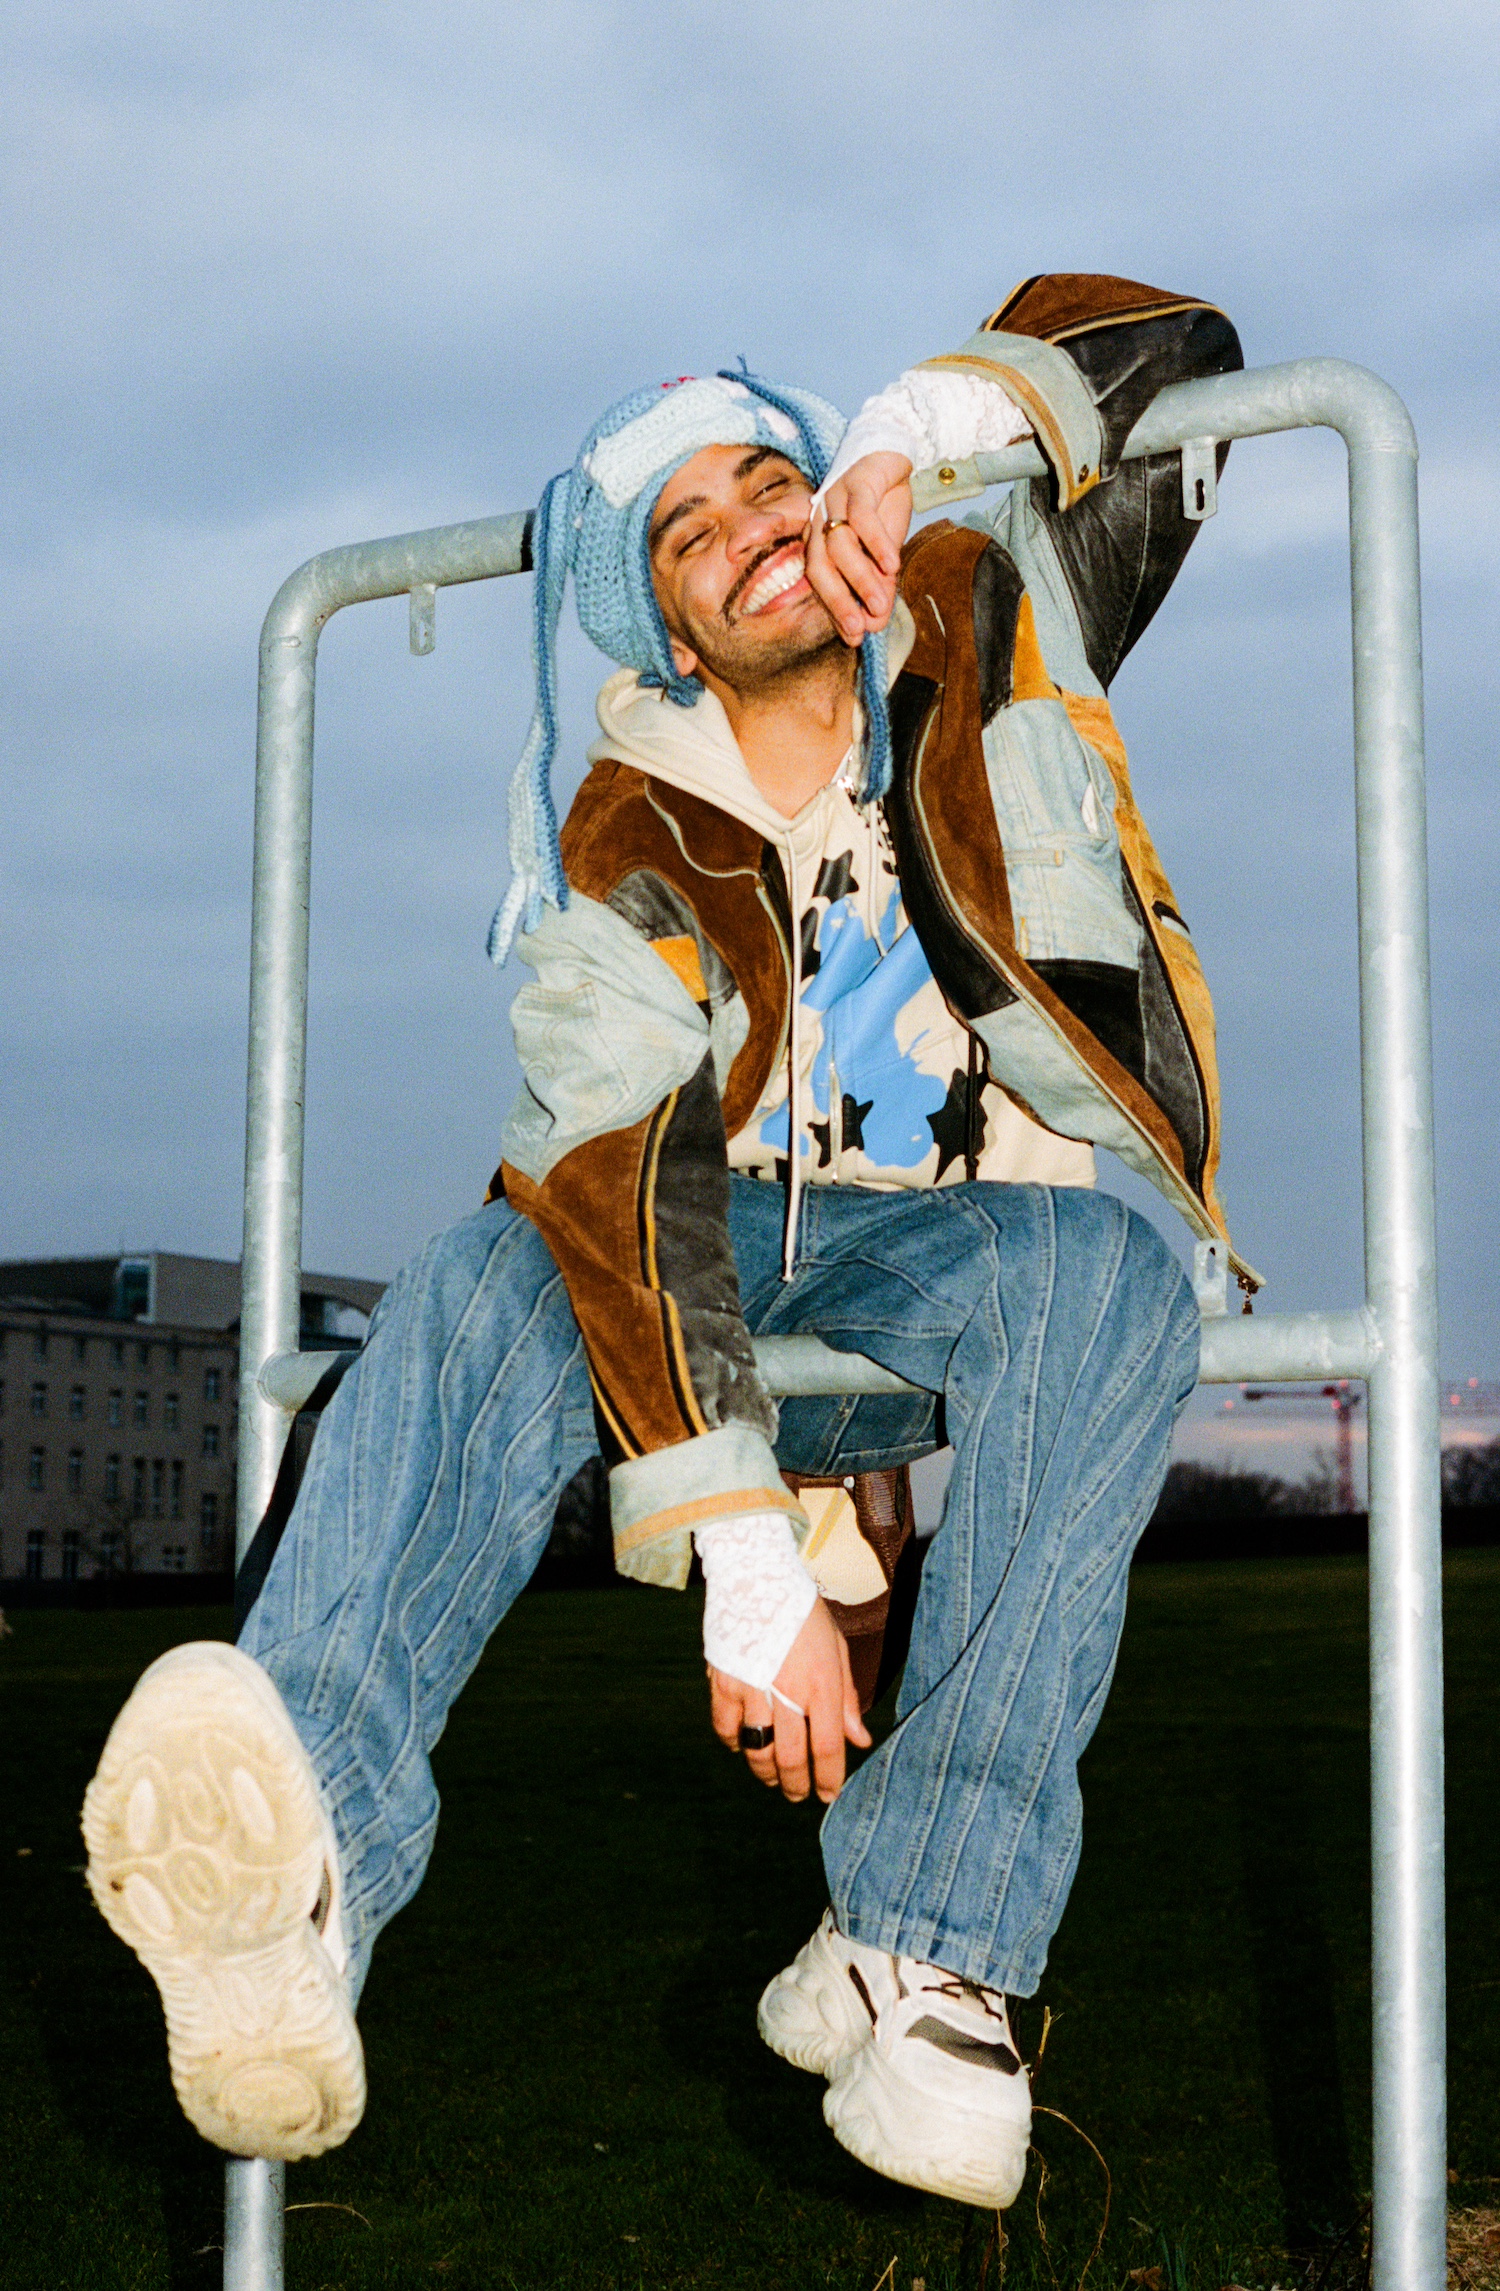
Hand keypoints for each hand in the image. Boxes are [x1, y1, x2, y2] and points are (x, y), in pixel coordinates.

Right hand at [708, 1596, 871, 1804]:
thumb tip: (860, 1740)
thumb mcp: (837, 1649)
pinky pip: (727, 1728)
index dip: (828, 1779)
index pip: (827, 1748)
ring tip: (773, 1779)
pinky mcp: (723, 1682)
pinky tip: (744, 1744)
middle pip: (790, 1759)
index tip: (829, 1795)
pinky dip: (736, 1743)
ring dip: (766, 1774)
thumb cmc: (803, 1612)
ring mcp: (752, 1688)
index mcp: (821, 1684)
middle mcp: (788, 1691)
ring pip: (757, 1751)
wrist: (757, 1575)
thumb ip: (846, 1698)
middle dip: (797, 1786)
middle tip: (800, 1795)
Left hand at [804, 451, 913, 646]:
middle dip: (838, 602)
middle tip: (859, 630)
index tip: (855, 638)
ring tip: (880, 603)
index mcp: (818, 540)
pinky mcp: (855, 483)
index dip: (835, 610)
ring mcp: (833, 500)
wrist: (891, 454)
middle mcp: (818, 521)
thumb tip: (877, 623)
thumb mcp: (882, 552)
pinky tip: (892, 564)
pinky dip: (876, 544)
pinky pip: (861, 517)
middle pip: (819, 567)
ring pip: (839, 545)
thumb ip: (878, 585)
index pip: (819, 581)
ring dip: (860, 578)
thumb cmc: (882, 506)